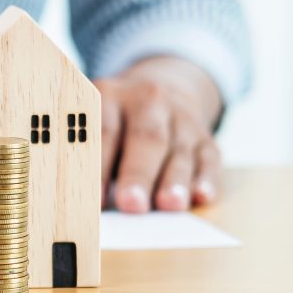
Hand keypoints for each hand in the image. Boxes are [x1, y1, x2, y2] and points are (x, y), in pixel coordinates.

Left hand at [95, 56, 223, 212]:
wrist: (163, 87)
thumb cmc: (114, 122)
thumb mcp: (95, 121)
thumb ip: (88, 154)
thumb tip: (83, 197)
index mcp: (111, 96)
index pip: (105, 132)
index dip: (99, 166)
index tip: (94, 199)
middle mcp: (149, 102)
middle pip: (146, 138)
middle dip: (138, 174)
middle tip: (132, 204)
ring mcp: (182, 119)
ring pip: (179, 150)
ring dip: (174, 180)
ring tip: (168, 205)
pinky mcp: (206, 139)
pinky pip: (209, 158)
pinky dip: (205, 179)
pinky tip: (201, 196)